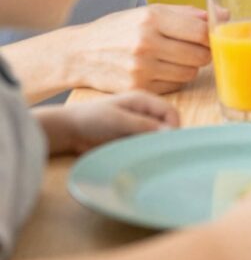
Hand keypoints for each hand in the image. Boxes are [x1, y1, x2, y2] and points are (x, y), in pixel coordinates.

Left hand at [52, 91, 179, 153]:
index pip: (170, 112)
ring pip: (156, 137)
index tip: (169, 145)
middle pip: (166, 125)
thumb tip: (170, 132)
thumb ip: (143, 125)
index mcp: (144, 101)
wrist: (67, 130)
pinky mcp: (130, 138)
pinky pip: (145, 145)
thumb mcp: (118, 119)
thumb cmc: (91, 118)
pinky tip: (140, 159)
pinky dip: (145, 152)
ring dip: (154, 147)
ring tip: (148, 158)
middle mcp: (144, 112)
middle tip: (159, 154)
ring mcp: (137, 126)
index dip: (174, 127)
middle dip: (165, 139)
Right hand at [72, 4, 211, 93]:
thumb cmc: (120, 29)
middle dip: (204, 52)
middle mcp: (146, 43)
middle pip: (201, 55)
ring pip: (191, 72)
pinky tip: (162, 69)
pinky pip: (176, 85)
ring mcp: (141, 68)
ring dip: (190, 66)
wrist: (79, 53)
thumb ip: (188, 14)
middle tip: (195, 48)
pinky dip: (175, 78)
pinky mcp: (138, 87)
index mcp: (152, 19)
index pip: (201, 32)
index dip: (213, 36)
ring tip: (175, 58)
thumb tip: (225, 15)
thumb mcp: (150, 12)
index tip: (212, 37)